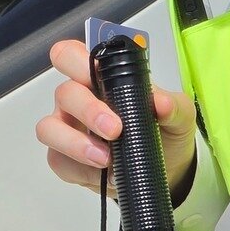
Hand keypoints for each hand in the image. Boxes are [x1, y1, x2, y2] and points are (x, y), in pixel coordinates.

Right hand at [35, 40, 197, 199]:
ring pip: (50, 128)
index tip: (96, 76)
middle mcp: (77, 100)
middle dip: (87, 109)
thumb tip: (160, 102)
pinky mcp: (65, 159)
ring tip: (105, 158)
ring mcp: (67, 129)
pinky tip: (102, 174)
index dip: (77, 61)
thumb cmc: (164, 132)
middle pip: (64, 92)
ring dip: (74, 142)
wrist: (166, 173)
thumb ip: (173, 106)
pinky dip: (78, 168)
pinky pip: (57, 160)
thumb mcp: (179, 117)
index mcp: (99, 78)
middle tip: (115, 129)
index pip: (72, 56)